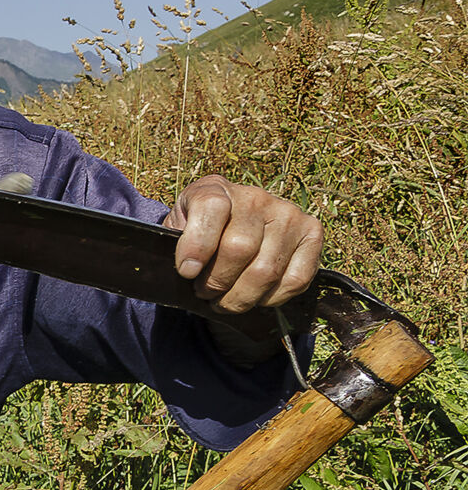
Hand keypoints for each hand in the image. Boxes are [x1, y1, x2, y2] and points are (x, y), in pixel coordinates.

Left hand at [163, 175, 322, 312]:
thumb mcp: (176, 231)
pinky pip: (295, 280)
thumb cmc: (198, 233)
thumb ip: (175, 243)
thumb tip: (189, 269)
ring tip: (224, 300)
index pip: (211, 209)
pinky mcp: (313, 233)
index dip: (197, 246)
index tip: (186, 273)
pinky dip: (271, 299)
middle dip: (216, 283)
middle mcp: (256, 197)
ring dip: (240, 298)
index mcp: (215, 189)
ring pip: (266, 271)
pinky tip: (255, 297)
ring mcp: (289, 213)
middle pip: (239, 249)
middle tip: (205, 293)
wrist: (232, 226)